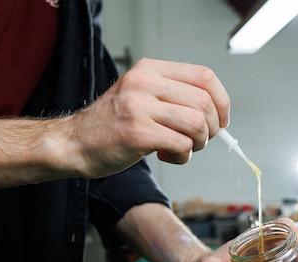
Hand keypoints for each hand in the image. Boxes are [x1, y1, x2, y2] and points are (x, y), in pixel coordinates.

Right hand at [67, 58, 229, 177]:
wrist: (75, 143)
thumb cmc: (113, 124)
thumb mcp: (142, 96)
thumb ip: (175, 97)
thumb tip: (218, 114)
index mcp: (149, 70)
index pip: (204, 76)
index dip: (222, 101)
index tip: (221, 120)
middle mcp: (144, 83)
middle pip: (205, 102)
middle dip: (212, 128)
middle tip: (198, 140)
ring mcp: (140, 107)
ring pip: (197, 124)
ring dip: (198, 144)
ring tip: (182, 148)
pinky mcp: (138, 133)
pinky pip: (182, 145)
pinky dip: (182, 156)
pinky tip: (167, 156)